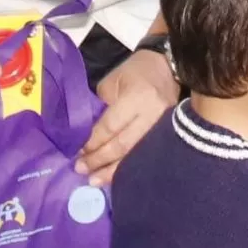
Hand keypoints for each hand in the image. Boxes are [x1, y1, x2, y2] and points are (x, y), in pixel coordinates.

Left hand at [77, 48, 178, 180]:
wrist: (169, 66)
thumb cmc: (136, 71)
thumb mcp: (113, 81)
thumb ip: (101, 106)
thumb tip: (88, 133)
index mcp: (136, 97)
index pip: (110, 126)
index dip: (93, 141)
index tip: (78, 151)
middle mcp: (152, 115)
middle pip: (122, 145)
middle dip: (99, 159)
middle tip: (81, 169)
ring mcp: (164, 128)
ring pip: (135, 156)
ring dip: (112, 170)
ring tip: (94, 180)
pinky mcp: (168, 136)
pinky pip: (145, 155)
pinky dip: (128, 167)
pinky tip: (115, 176)